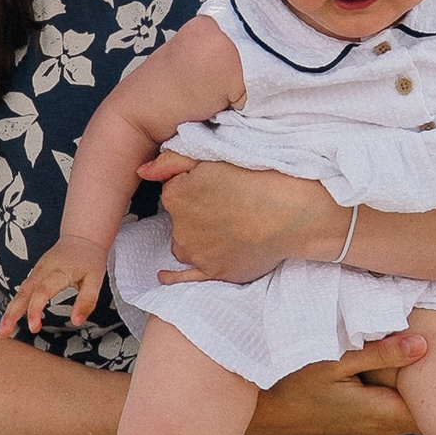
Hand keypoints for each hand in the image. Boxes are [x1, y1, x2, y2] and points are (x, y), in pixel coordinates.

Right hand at [0, 237, 106, 336]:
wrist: (81, 237)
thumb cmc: (89, 258)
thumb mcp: (96, 279)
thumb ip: (87, 300)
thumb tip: (76, 322)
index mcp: (58, 271)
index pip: (42, 292)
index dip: (35, 310)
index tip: (34, 328)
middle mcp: (42, 271)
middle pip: (23, 293)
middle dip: (11, 313)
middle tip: (2, 333)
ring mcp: (36, 272)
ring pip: (20, 292)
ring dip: (10, 312)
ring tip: (2, 331)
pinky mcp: (35, 275)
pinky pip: (22, 291)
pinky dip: (15, 305)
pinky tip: (10, 319)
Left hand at [143, 151, 339, 284]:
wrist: (293, 212)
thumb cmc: (258, 179)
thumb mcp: (213, 157)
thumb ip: (172, 161)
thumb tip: (142, 171)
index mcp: (176, 195)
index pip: (173, 190)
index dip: (194, 187)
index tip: (215, 186)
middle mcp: (180, 227)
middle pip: (178, 219)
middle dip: (194, 212)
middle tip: (226, 205)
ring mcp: (197, 253)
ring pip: (184, 244)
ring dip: (195, 238)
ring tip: (224, 227)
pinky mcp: (214, 272)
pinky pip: (184, 277)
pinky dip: (173, 277)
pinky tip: (164, 276)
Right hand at [248, 331, 429, 434]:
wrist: (260, 410)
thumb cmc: (293, 382)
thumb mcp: (337, 360)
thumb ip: (382, 354)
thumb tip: (423, 346)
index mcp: (380, 415)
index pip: (431, 409)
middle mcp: (378, 432)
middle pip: (419, 412)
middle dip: (423, 386)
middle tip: (427, 353)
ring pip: (401, 414)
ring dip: (403, 392)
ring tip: (405, 362)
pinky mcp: (355, 434)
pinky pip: (384, 417)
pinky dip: (387, 399)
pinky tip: (379, 379)